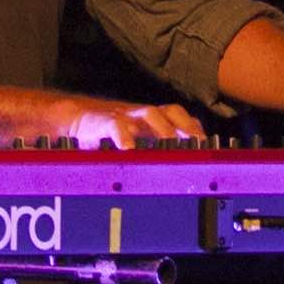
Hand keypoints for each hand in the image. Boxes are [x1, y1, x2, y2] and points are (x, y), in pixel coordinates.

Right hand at [56, 98, 206, 149]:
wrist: (74, 118)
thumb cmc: (109, 131)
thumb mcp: (136, 139)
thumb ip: (155, 149)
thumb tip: (179, 171)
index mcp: (152, 120)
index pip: (181, 119)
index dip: (196, 129)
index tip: (209, 147)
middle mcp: (142, 115)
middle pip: (172, 111)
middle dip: (187, 127)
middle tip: (198, 145)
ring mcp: (125, 115)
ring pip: (150, 113)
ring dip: (164, 129)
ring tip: (171, 147)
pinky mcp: (104, 121)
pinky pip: (116, 125)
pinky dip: (124, 137)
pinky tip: (129, 150)